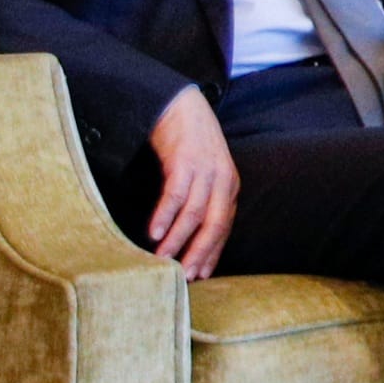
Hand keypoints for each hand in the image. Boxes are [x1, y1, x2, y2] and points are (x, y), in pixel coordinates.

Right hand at [146, 85, 238, 278]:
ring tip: (163, 259)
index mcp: (229, 187)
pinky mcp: (185, 160)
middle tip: (184, 277)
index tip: (199, 276)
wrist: (179, 106)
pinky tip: (154, 232)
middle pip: (215, 225)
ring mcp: (205, 170)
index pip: (225, 228)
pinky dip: (166, 215)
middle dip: (199, 253)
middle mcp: (223, 181)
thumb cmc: (188, 145)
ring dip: (178, 239)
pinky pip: (177, 194)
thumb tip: (188, 236)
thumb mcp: (203, 175)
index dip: (212, 253)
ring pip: (195, 214)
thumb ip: (201, 201)